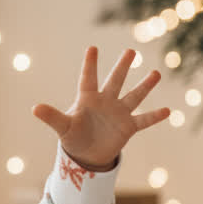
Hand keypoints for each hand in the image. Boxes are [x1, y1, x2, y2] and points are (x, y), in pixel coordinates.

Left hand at [32, 47, 168, 169]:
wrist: (87, 155)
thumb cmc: (73, 137)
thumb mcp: (63, 127)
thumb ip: (52, 117)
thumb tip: (35, 108)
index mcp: (88, 99)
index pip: (88, 79)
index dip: (90, 65)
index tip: (92, 48)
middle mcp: (106, 102)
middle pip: (115, 81)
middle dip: (122, 68)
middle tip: (130, 51)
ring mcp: (119, 113)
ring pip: (133, 96)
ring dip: (144, 87)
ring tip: (155, 74)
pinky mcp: (128, 126)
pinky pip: (144, 120)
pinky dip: (154, 116)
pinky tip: (167, 110)